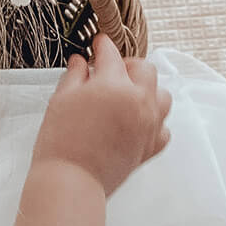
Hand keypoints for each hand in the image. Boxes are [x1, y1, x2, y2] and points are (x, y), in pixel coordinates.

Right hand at [29, 35, 170, 197]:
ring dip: (147, 90)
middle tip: (111, 71)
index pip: (111, 54)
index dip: (102, 46)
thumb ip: (75, 76)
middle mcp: (138, 101)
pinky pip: (163, 127)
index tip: (98, 44)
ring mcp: (149, 124)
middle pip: (145, 69)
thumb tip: (81, 62)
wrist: (71, 181)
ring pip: (162, 96)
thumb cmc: (62, 142)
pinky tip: (137, 123)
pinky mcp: (150, 147)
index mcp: (114, 85)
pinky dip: (154, 122)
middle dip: (128, 65)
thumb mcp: (61, 100)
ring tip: (129, 96)